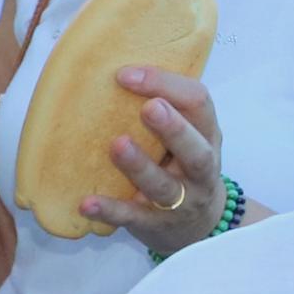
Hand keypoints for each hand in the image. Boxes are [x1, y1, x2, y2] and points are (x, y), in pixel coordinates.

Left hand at [76, 66, 227, 253]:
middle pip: (195, 149)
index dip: (166, 85)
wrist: (200, 228)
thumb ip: (165, 107)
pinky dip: (110, 210)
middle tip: (149, 107)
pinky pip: (133, 218)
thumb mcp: (187, 135)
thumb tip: (109, 66)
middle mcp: (200, 169)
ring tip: (117, 146)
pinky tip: (87, 203)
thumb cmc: (182, 166)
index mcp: (207, 135)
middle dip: (173, 128)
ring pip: (164, 186)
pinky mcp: (156, 226)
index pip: (198, 103)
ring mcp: (181, 201)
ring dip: (140, 166)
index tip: (126, 74)